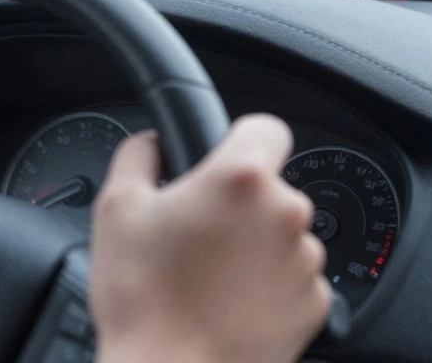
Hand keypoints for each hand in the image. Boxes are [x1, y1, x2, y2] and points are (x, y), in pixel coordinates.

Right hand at [89, 114, 329, 362]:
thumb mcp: (115, 207)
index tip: (220, 161)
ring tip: (207, 276)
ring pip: (281, 234)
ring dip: (252, 246)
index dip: (239, 139)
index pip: (266, 127)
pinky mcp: (315, 305)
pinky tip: (228, 303)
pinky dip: (266, 286)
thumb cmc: (142, 299)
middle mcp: (286, 214)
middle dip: (236, 204)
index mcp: (241, 179)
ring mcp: (306, 262)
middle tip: (194, 234)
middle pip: (269, 188)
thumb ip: (138, 154)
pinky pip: (292, 278)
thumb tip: (152, 142)